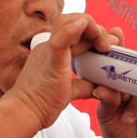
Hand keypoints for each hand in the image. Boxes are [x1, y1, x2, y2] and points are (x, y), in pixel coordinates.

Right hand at [7, 13, 116, 129]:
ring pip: (67, 24)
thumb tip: (100, 87)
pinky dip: (72, 29)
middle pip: (73, 24)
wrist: (24, 114)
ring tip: (105, 43)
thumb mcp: (68, 91)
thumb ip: (83, 85)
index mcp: (52, 53)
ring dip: (90, 27)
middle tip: (113, 44)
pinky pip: (59, 41)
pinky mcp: (50, 62)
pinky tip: (83, 24)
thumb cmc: (41, 104)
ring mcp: (47, 52)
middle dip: (96, 29)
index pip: (76, 34)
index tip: (110, 47)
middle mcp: (48, 47)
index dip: (95, 35)